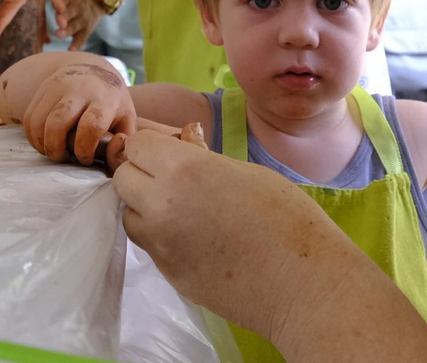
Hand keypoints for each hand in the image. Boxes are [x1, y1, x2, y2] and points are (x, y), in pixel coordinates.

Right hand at [21, 60, 134, 163]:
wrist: (91, 69)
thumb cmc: (111, 103)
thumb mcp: (126, 121)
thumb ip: (123, 145)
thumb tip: (113, 151)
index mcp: (105, 99)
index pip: (92, 125)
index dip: (85, 148)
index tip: (86, 158)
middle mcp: (79, 90)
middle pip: (57, 122)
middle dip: (55, 148)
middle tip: (62, 158)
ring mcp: (57, 87)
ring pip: (38, 121)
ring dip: (42, 144)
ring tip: (53, 150)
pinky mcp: (41, 89)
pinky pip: (29, 118)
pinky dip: (33, 137)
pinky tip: (45, 142)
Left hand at [47, 0, 102, 50]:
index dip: (60, 1)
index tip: (56, 4)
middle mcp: (76, 8)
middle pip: (70, 12)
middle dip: (64, 16)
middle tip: (59, 20)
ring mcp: (81, 20)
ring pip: (74, 26)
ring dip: (67, 30)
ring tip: (59, 34)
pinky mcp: (86, 30)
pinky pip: (82, 38)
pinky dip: (77, 44)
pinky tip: (71, 49)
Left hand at [113, 131, 348, 345]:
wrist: (304, 285)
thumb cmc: (287, 218)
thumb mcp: (247, 171)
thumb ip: (204, 157)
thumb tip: (184, 141)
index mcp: (182, 170)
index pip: (137, 144)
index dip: (154, 146)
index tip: (173, 152)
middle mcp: (160, 205)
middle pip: (123, 178)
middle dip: (143, 173)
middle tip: (175, 179)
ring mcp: (160, 244)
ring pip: (129, 214)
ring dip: (146, 207)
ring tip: (184, 210)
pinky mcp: (168, 274)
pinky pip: (149, 245)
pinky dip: (161, 236)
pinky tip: (194, 238)